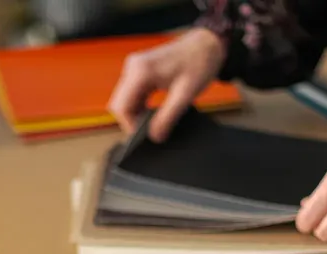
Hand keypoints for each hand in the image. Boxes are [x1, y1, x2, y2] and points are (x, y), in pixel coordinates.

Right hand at [108, 28, 226, 142]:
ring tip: (157, 120)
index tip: (145, 135)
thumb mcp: (185, 95)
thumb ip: (168, 117)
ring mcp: (134, 67)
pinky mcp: (139, 70)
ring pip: (124, 100)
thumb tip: (155, 136)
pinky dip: (140, 105)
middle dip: (132, 120)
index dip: (130, 125)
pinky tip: (155, 110)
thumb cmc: (199, 64)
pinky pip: (132, 93)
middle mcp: (133, 67)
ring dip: (136, 113)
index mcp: (141, 71)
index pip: (121, 107)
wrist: (207, 43)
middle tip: (153, 130)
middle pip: (119, 104)